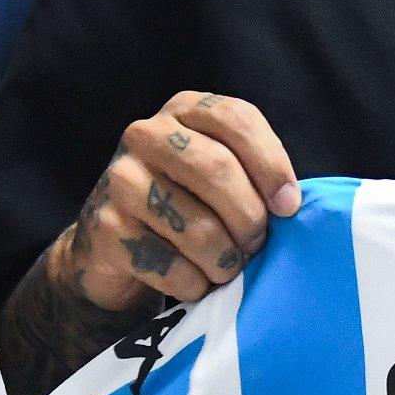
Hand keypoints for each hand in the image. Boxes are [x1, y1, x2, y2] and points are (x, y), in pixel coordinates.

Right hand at [48, 91, 304, 312]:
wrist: (111, 246)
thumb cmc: (184, 205)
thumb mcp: (216, 174)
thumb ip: (252, 174)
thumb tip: (287, 204)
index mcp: (183, 111)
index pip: (236, 119)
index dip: (271, 164)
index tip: (288, 207)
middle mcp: (146, 135)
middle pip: (217, 169)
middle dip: (250, 218)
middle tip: (256, 245)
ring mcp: (120, 179)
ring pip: (198, 227)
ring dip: (225, 260)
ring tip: (226, 267)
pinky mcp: (106, 227)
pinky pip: (170, 266)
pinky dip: (194, 284)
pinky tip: (193, 281)